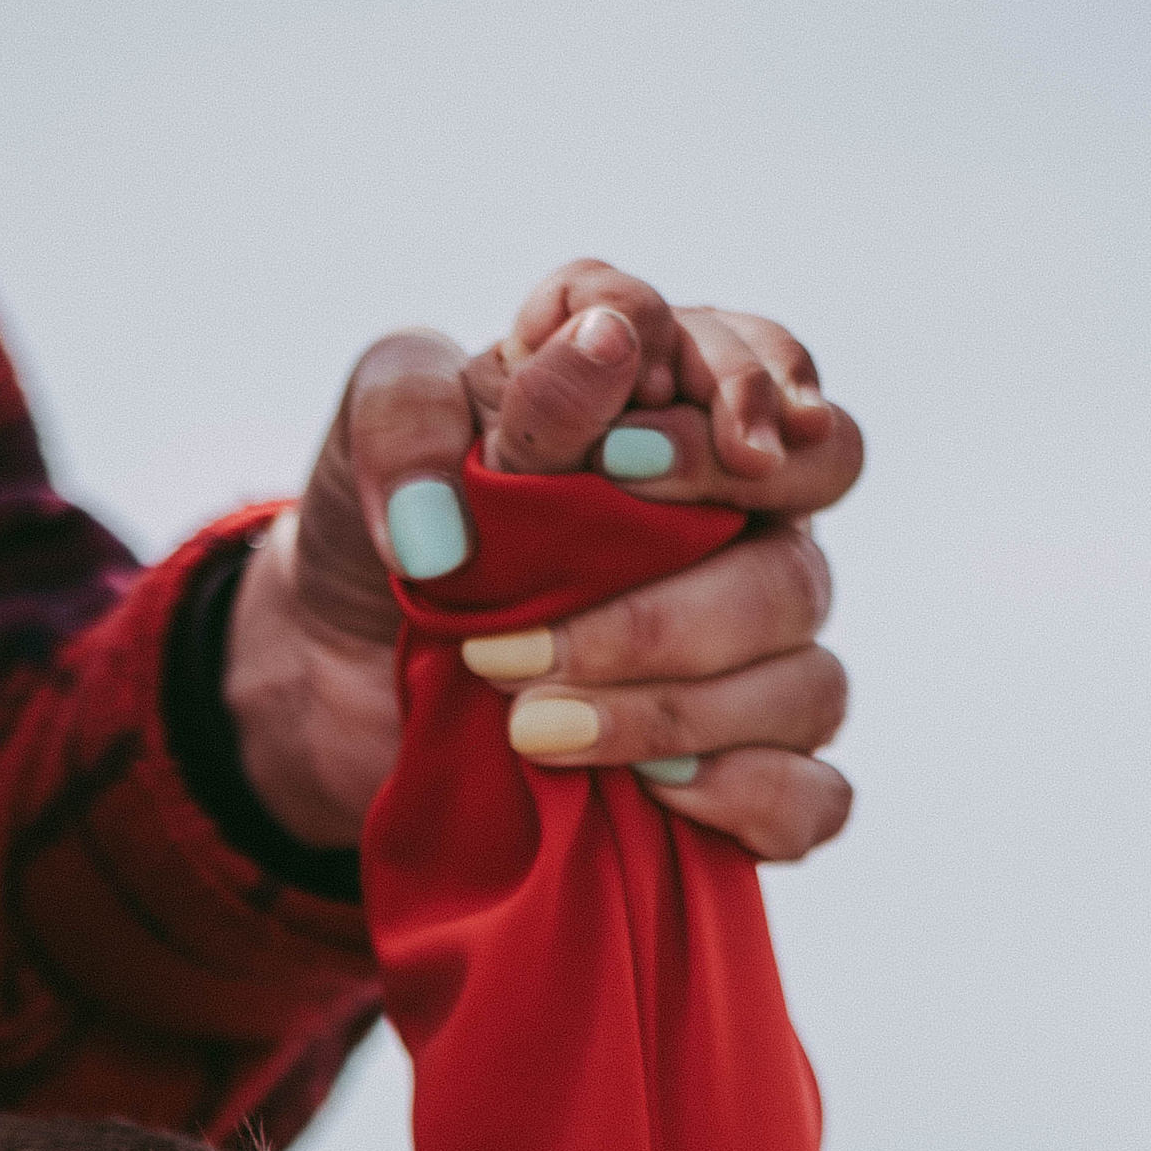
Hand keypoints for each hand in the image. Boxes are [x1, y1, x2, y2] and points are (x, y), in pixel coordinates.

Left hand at [226, 259, 863, 864]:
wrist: (338, 665)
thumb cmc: (392, 519)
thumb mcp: (374, 437)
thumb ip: (447, 396)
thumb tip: (595, 353)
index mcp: (675, 411)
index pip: (769, 376)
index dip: (730, 409)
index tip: (619, 461)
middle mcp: (743, 525)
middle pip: (797, 558)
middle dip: (666, 613)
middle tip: (514, 647)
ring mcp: (756, 655)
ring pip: (806, 681)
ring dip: (674, 713)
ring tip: (530, 729)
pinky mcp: (738, 768)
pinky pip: (811, 796)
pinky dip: (749, 796)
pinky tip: (652, 790)